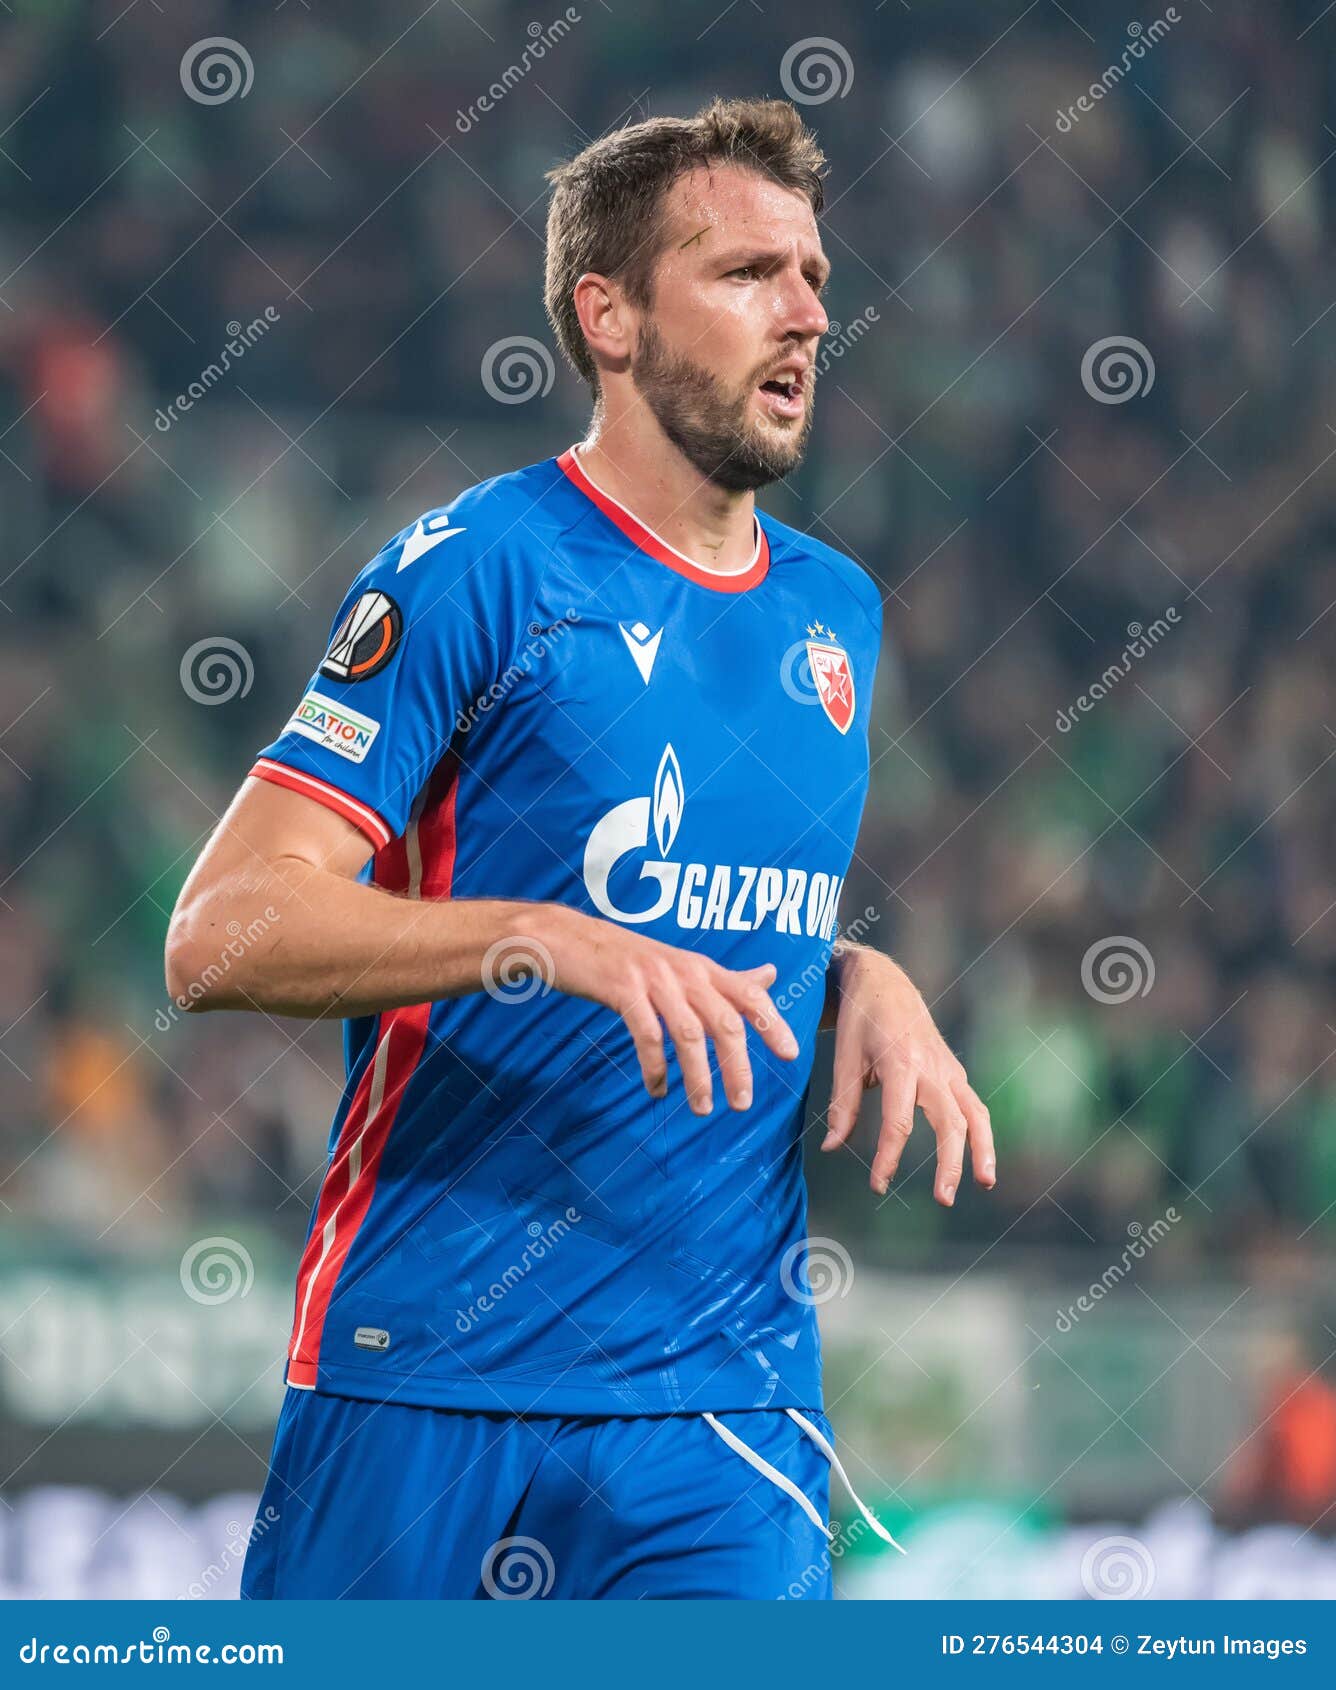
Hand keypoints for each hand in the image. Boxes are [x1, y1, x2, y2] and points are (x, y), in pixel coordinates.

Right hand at [534, 903, 798, 1114]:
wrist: (569, 938)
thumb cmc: (629, 959)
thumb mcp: (682, 964)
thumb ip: (726, 978)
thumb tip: (771, 975)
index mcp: (702, 967)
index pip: (749, 992)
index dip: (771, 1022)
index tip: (791, 1053)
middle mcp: (684, 971)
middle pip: (723, 1021)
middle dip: (737, 1065)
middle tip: (742, 1103)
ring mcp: (653, 979)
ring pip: (687, 1033)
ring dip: (697, 1076)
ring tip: (702, 1108)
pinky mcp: (623, 990)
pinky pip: (646, 1035)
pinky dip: (655, 1067)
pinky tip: (657, 1089)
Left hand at [820, 947, 994, 1204]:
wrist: (883, 982)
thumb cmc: (860, 1021)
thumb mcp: (844, 1058)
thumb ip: (843, 1105)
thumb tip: (832, 1148)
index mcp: (900, 1063)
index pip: (898, 1122)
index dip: (888, 1158)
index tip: (877, 1185)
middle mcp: (931, 1067)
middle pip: (950, 1122)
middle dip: (950, 1163)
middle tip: (943, 1199)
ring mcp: (948, 1068)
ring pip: (974, 1113)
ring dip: (982, 1150)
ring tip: (984, 1183)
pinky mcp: (954, 1071)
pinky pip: (974, 1105)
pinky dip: (981, 1133)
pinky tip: (981, 1160)